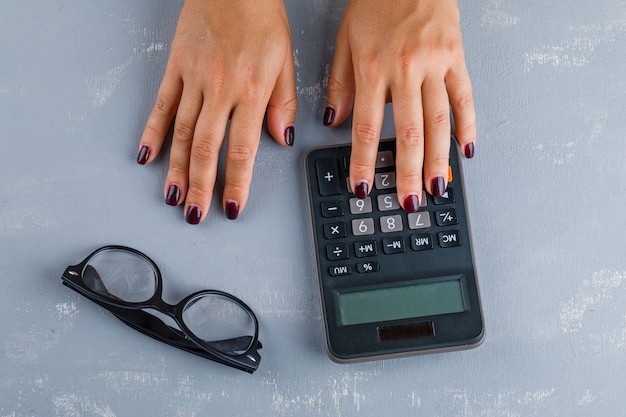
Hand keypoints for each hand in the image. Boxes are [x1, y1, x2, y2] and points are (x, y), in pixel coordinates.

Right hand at [137, 0, 297, 222]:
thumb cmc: (261, 16)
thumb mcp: (285, 60)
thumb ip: (282, 103)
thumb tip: (282, 138)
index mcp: (251, 92)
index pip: (242, 150)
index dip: (237, 184)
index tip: (231, 207)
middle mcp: (220, 90)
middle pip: (207, 150)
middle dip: (201, 188)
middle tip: (196, 215)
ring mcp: (194, 80)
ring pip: (182, 134)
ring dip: (177, 170)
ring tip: (173, 197)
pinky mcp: (175, 67)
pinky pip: (161, 105)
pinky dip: (152, 132)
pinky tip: (147, 155)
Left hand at [324, 0, 474, 210]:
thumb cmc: (375, 2)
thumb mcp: (346, 40)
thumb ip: (340, 84)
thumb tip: (335, 120)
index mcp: (373, 68)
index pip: (368, 127)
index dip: (365, 162)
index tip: (363, 186)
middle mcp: (406, 69)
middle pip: (408, 133)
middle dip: (407, 173)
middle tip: (407, 202)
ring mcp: (436, 64)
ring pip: (439, 122)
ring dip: (437, 160)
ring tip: (436, 187)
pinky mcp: (457, 57)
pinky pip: (465, 98)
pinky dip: (467, 126)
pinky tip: (465, 151)